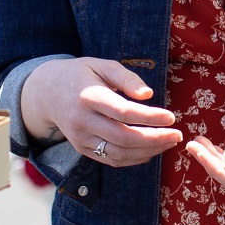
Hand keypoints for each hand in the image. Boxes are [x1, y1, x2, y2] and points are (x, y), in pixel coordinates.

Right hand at [25, 56, 182, 167]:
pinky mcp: (82, 149)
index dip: (150, 117)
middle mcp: (82, 121)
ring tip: (169, 142)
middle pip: (123, 138)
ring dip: (148, 151)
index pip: (123, 112)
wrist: (47, 93)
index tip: (171, 117)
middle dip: (155, 139)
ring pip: (119, 153)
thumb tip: (148, 95)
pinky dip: (134, 159)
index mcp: (88, 97)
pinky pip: (111, 159)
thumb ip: (126, 78)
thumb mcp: (102, 65)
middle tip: (177, 135)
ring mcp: (81, 138)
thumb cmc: (81, 75)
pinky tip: (151, 151)